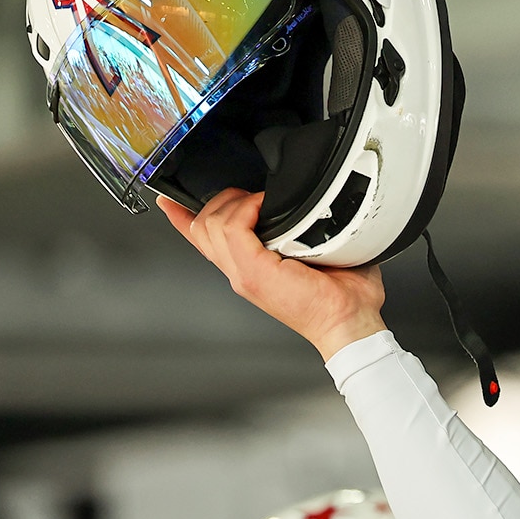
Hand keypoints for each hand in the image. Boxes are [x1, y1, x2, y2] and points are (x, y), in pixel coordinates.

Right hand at [159, 190, 386, 360]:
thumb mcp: (316, 256)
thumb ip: (301, 234)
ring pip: (212, 223)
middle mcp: (240, 272)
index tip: (170, 201)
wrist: (349, 322)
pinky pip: (232, 227)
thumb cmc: (341, 297)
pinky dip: (246, 208)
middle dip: (221, 199)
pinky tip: (264, 206)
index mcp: (250, 270)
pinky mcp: (254, 271)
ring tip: (261, 202)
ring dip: (235, 202)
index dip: (183, 218)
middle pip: (202, 226)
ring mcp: (244, 273)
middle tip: (251, 196)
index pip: (204, 241)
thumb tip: (314, 208)